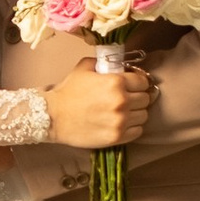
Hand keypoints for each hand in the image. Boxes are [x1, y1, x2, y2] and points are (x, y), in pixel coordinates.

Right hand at [44, 60, 158, 150]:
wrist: (53, 117)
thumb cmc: (68, 91)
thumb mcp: (84, 68)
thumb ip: (104, 63)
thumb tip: (120, 64)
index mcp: (116, 81)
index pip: (143, 81)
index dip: (138, 82)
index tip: (132, 86)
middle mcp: (122, 101)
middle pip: (146, 98)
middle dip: (138, 97)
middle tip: (127, 99)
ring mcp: (120, 121)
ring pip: (144, 116)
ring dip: (136, 113)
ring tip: (123, 112)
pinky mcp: (117, 137)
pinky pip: (138, 131)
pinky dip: (132, 127)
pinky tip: (121, 123)